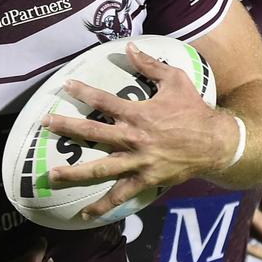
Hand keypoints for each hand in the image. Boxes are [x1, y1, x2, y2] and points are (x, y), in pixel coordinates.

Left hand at [44, 43, 237, 216]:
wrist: (216, 143)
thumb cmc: (194, 109)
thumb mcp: (175, 80)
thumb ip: (150, 64)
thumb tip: (130, 46)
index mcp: (138, 113)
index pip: (104, 100)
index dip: (83, 92)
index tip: (65, 86)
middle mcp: (133, 138)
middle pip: (93, 132)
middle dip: (66, 127)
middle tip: (45, 124)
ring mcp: (138, 162)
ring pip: (100, 169)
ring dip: (75, 173)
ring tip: (52, 175)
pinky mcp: (145, 180)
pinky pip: (121, 196)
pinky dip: (103, 206)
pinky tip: (85, 214)